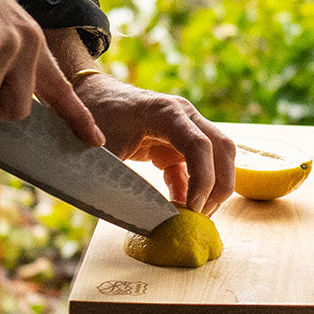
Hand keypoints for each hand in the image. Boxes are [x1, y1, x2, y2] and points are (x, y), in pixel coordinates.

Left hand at [58, 68, 236, 215]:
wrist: (91, 96)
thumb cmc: (93, 117)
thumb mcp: (102, 149)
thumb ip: (122, 178)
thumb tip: (145, 216)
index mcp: (165, 112)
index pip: (199, 145)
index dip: (203, 179)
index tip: (192, 209)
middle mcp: (184, 116)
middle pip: (222, 149)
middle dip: (217, 187)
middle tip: (199, 217)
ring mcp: (186, 127)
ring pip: (219, 157)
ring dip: (213, 188)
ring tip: (195, 215)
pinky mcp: (179, 142)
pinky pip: (199, 166)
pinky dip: (195, 188)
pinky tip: (180, 207)